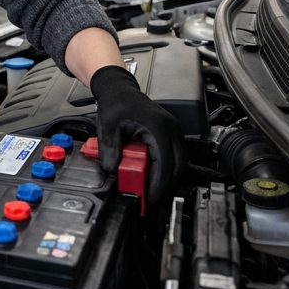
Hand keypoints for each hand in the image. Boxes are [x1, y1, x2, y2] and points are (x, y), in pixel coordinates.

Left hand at [90, 65, 186, 203]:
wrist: (120, 90)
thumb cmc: (117, 104)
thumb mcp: (108, 127)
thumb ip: (109, 150)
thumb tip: (113, 170)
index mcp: (158, 127)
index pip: (166, 162)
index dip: (159, 183)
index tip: (150, 197)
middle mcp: (171, 129)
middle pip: (179, 166)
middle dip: (167, 186)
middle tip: (151, 198)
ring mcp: (173, 131)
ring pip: (180, 163)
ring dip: (168, 178)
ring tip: (151, 189)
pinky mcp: (171, 135)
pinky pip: (176, 157)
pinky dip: (168, 169)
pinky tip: (154, 176)